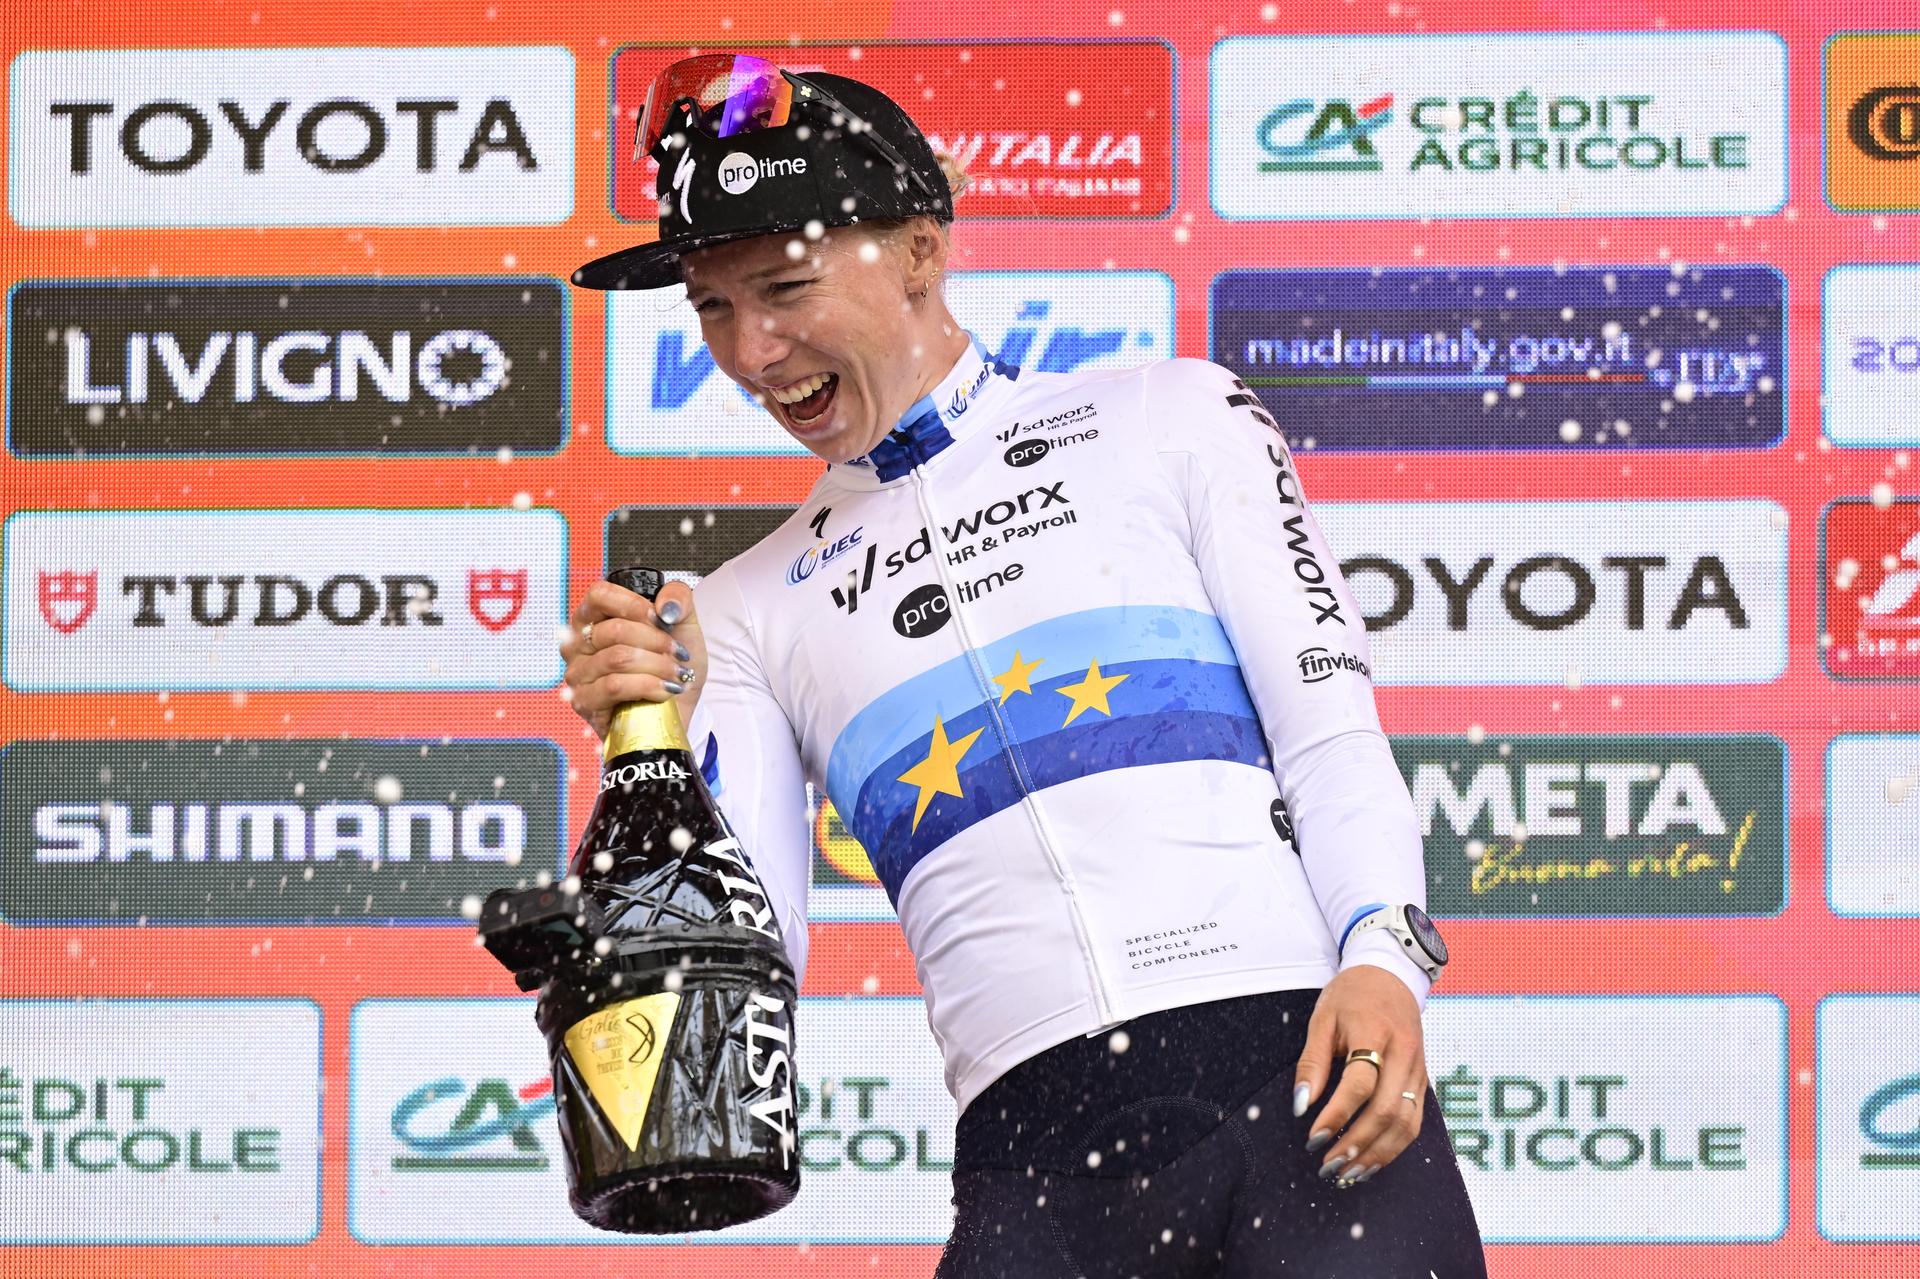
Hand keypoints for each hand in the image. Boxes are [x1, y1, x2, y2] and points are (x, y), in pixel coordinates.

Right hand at [561, 578, 706, 739]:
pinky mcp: (584, 702)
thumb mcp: (683, 622)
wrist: (679, 706)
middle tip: (678, 654)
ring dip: (658, 666)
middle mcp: (578, 643)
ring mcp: (577, 673)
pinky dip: (648, 686)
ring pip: (618, 658)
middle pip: (615, 630)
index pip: (600, 595)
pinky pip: (614, 686)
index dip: (634, 605)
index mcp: (594, 617)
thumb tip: (663, 606)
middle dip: (657, 641)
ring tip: (676, 674)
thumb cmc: (671, 663)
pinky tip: (665, 691)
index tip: (662, 620)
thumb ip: (677, 597)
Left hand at [1291, 964, 1428, 1187]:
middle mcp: (1404, 1054)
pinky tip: (1371, 1161)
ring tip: (1348, 1173)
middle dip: (1356, 1144)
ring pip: (1406, 1123)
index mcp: (1375, 1032)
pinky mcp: (1424, 1080)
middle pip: (1386, 1110)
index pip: (1360, 1084)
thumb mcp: (1322, 1019)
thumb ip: (1312, 1062)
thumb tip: (1301, 1105)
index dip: (1336, 1114)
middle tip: (1327, 1165)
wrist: (1391, 975)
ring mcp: (1418, 1069)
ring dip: (1377, 1154)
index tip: (1313, 1138)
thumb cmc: (1351, 995)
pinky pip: (1414, 1122)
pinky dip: (1394, 1147)